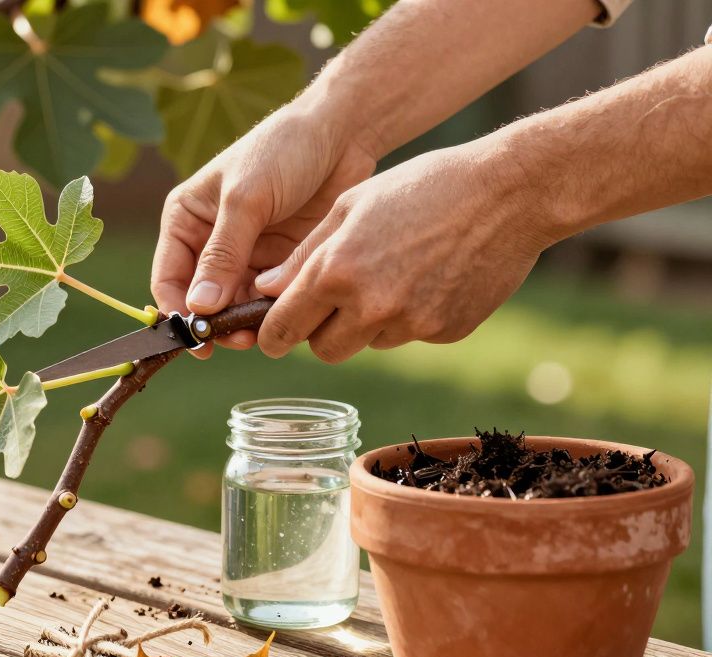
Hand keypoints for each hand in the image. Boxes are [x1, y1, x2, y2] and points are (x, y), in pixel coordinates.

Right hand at [150, 104, 376, 357]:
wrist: (342, 134)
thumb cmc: (284, 150)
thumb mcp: (247, 199)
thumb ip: (222, 254)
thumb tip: (197, 307)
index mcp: (186, 219)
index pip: (169, 278)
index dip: (178, 313)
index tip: (196, 339)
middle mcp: (210, 241)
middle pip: (202, 300)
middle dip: (216, 323)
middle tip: (236, 341)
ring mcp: (246, 254)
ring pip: (235, 305)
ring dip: (246, 323)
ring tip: (264, 332)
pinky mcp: (278, 262)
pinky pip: (267, 299)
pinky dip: (273, 312)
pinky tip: (285, 316)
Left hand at [251, 143, 552, 362]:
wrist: (510, 192)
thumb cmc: (422, 186)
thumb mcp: (351, 206)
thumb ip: (303, 255)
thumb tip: (265, 291)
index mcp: (335, 272)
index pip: (283, 329)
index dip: (273, 334)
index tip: (273, 334)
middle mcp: (369, 306)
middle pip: (324, 350)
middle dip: (321, 332)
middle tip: (335, 302)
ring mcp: (410, 324)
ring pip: (368, 343)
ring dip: (368, 323)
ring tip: (394, 272)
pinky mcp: (445, 333)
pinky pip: (409, 336)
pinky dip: (410, 317)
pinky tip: (429, 276)